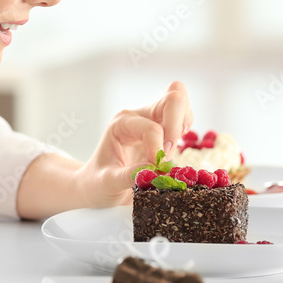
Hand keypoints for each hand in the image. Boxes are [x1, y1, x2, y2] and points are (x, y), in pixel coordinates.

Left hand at [75, 81, 192, 207]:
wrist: (97, 184)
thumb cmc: (99, 182)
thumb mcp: (107, 182)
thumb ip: (129, 176)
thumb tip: (156, 170)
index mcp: (121, 123)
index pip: (151, 128)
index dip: (158, 150)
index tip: (156, 170)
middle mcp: (138, 114)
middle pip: (172, 98)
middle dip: (177, 126)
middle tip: (168, 154)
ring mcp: (152, 117)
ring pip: (179, 101)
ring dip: (181, 127)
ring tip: (167, 153)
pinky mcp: (164, 125)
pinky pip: (184, 116)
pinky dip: (184, 131)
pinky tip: (170, 150)